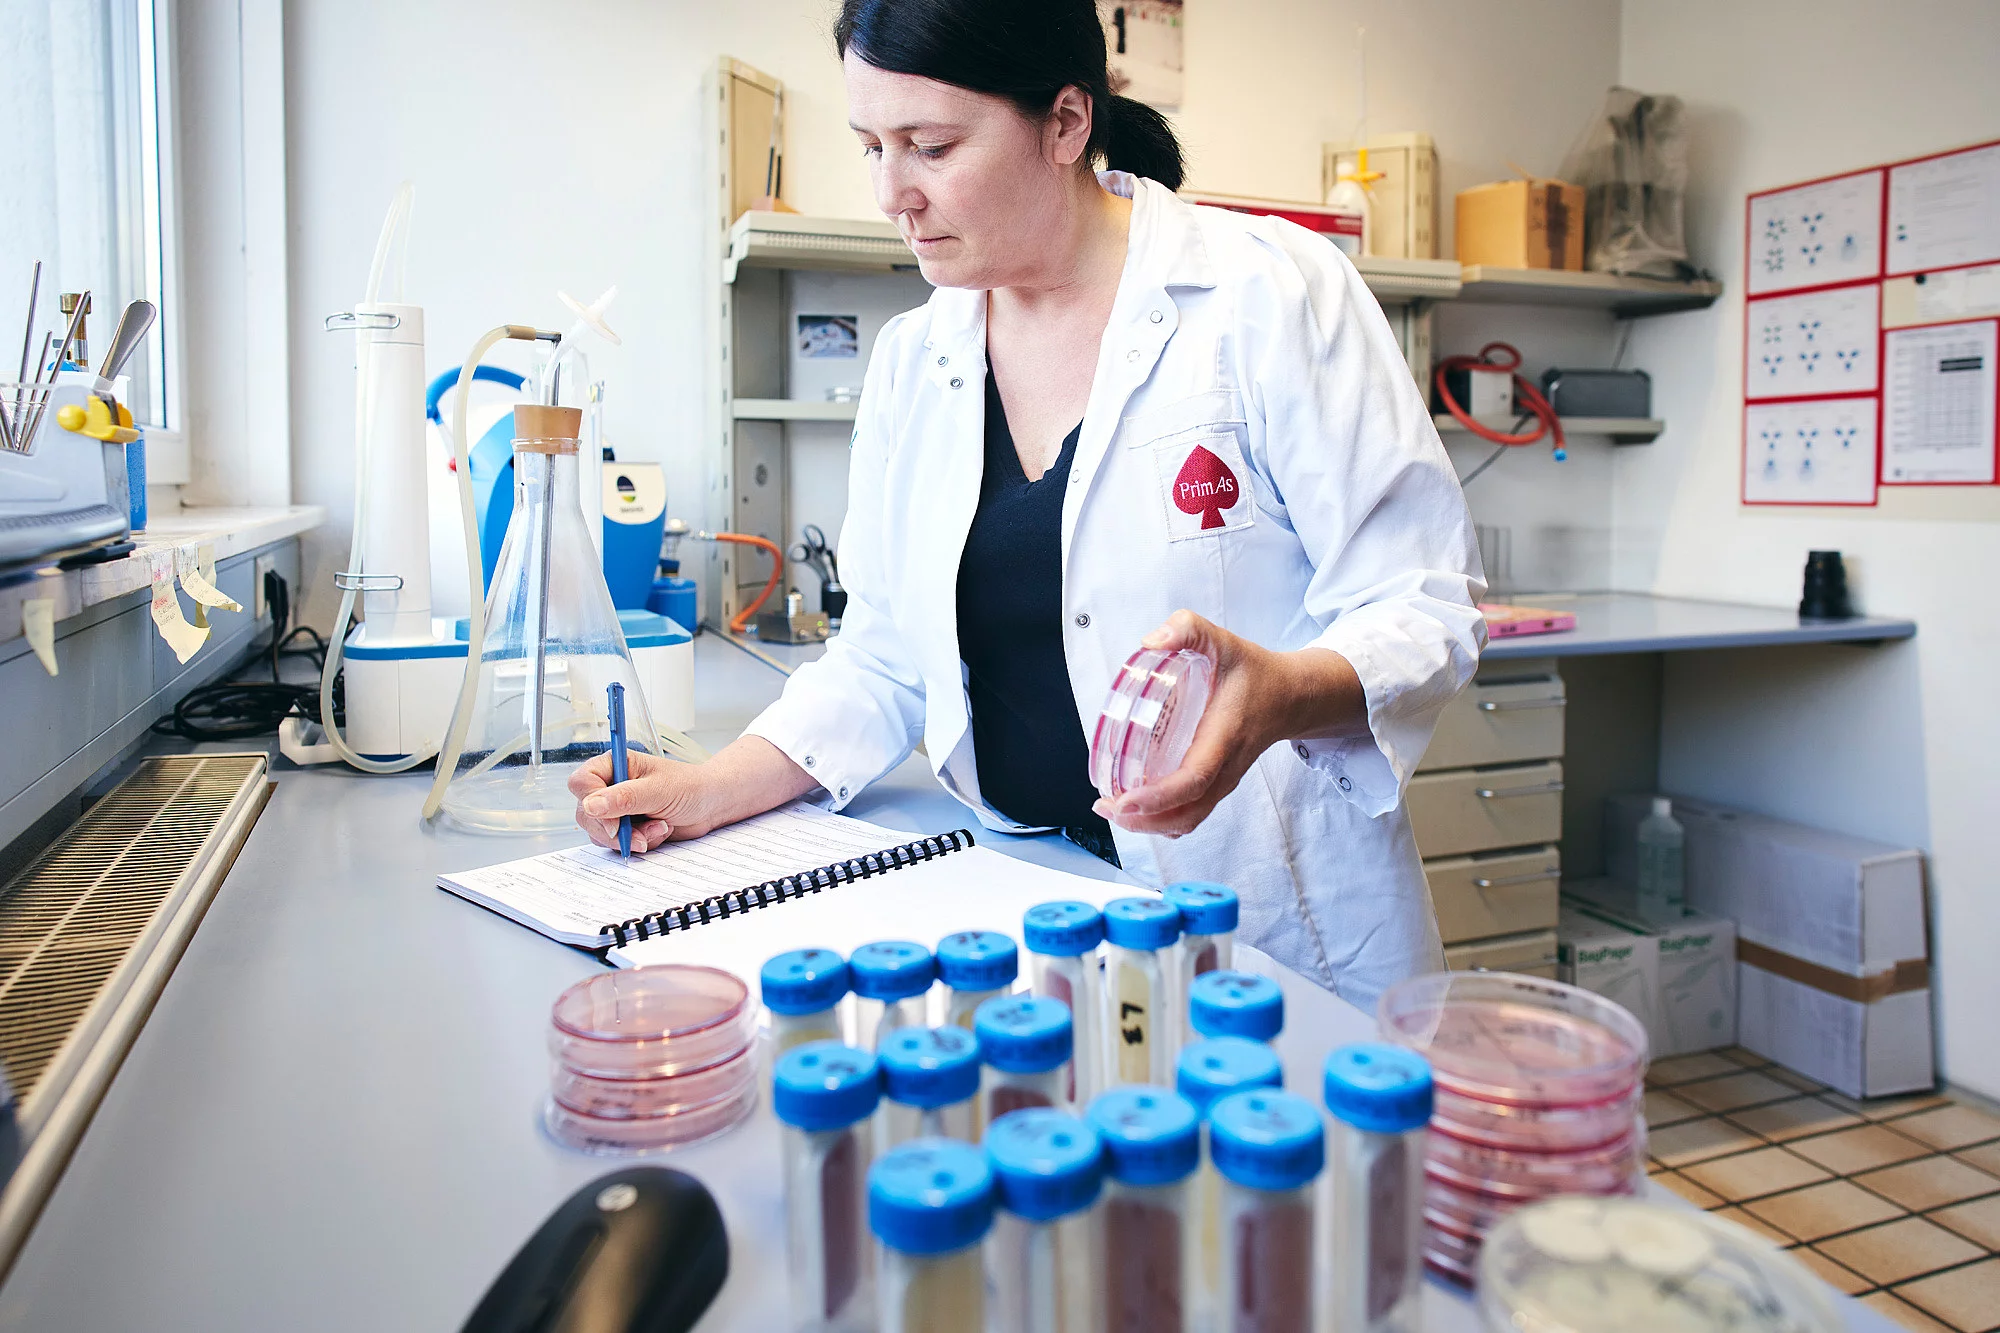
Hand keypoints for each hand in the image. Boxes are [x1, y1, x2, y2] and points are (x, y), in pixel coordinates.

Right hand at [569, 750, 717, 852]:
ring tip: (659, 828)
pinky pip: (617, 843)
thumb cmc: (689, 787)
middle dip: (614, 830)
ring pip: (600, 832)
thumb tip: (591, 806)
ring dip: (630, 837)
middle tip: (639, 835)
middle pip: (586, 813)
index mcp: (614, 765)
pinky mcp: (625, 827)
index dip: (592, 803)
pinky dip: (639, 842)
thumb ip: (624, 798)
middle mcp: (610, 785)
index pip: (582, 782)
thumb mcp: (658, 790)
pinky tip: (660, 831)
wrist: (710, 805)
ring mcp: (616, 809)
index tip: (614, 823)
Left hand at [1092, 610, 1366, 837]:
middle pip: (1188, 813)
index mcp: (1225, 736)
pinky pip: (1192, 813)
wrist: (1291, 696)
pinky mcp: (1218, 785)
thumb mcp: (1221, 639)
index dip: (1158, 797)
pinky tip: (1137, 808)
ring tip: (1113, 810)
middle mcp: (1226, 767)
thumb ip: (1187, 629)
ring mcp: (1224, 781)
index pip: (1194, 779)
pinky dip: (1163, 819)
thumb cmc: (1254, 671)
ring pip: (1189, 819)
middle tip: (1106, 806)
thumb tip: (1150, 642)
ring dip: (1150, 824)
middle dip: (1145, 820)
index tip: (1125, 799)